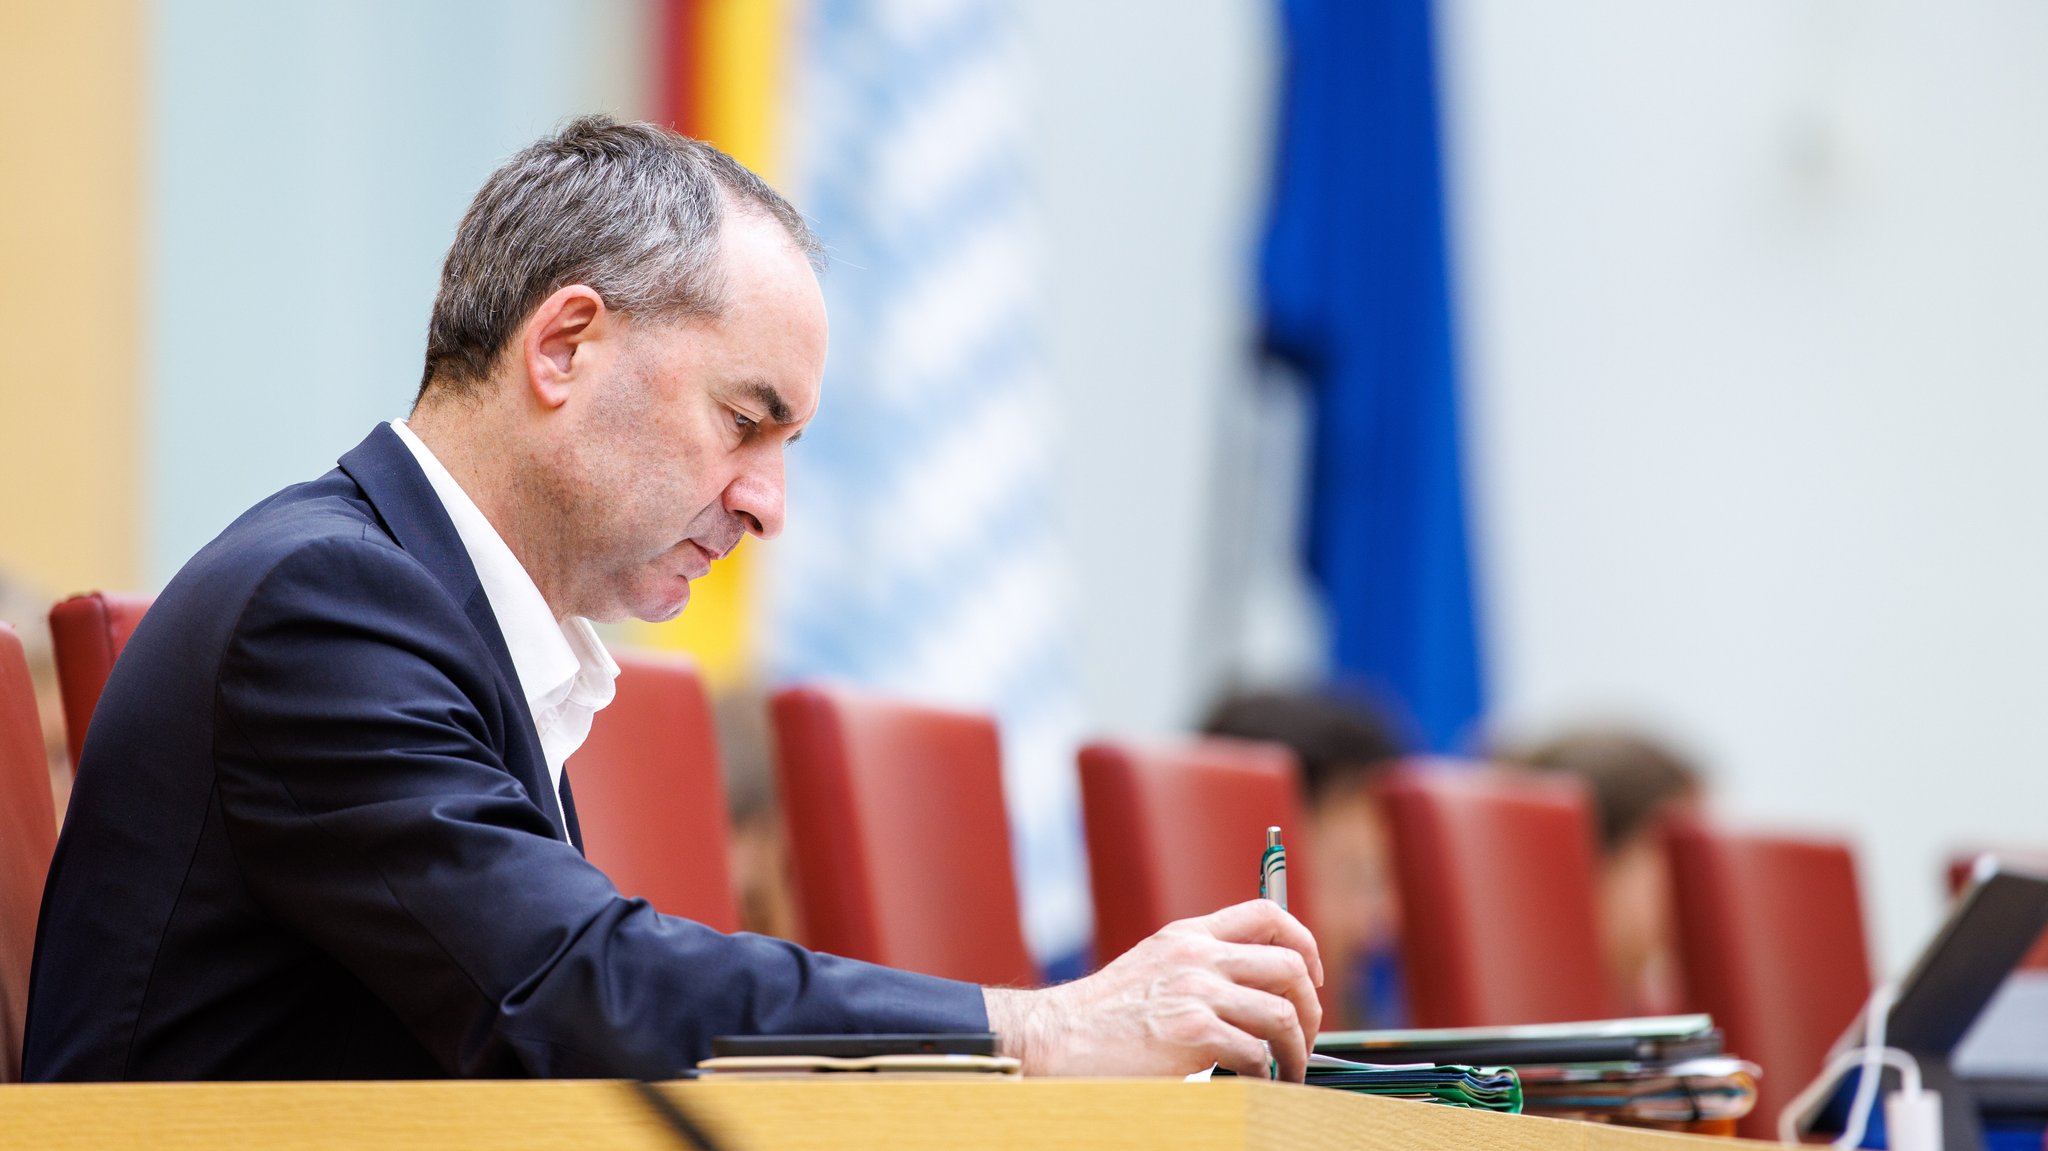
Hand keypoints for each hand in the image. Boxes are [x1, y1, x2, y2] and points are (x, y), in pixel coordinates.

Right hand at [984, 899, 1323, 1080]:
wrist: (1054, 1038)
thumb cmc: (1101, 1018)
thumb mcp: (1153, 968)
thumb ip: (1198, 968)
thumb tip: (1256, 992)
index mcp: (1189, 935)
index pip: (1268, 915)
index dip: (1303, 944)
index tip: (1309, 977)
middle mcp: (1197, 955)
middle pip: (1289, 966)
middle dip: (1311, 1008)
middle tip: (1304, 1039)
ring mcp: (1196, 991)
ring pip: (1283, 1014)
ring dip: (1296, 1051)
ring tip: (1288, 1072)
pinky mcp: (1192, 1033)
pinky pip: (1256, 1053)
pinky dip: (1265, 1075)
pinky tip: (1255, 1084)